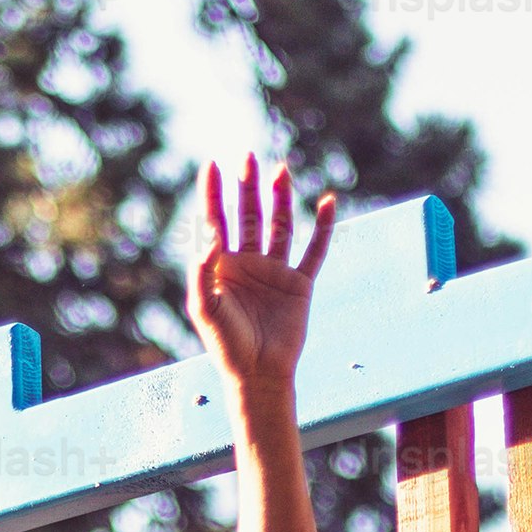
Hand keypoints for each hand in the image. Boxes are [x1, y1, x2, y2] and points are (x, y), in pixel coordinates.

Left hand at [188, 155, 338, 394]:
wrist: (258, 374)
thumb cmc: (225, 345)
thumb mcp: (205, 307)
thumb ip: (202, 271)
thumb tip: (210, 236)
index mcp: (221, 267)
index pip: (216, 221)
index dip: (213, 194)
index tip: (211, 165)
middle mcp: (248, 263)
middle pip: (249, 215)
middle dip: (247, 187)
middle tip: (248, 157)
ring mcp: (275, 271)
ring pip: (280, 226)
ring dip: (280, 199)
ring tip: (281, 171)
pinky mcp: (300, 284)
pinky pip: (314, 251)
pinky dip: (323, 227)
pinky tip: (328, 202)